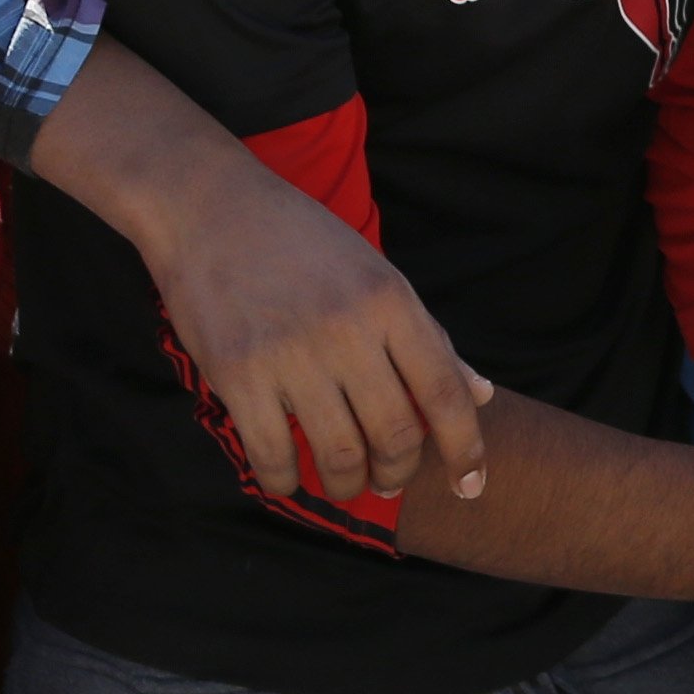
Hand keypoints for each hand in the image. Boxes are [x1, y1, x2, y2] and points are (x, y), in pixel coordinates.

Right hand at [118, 106, 489, 502]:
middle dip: (399, 474)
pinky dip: (286, 481)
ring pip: (339, 454)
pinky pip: (272, 454)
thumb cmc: (302, 243)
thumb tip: (483, 396)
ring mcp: (291, 353)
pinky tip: (289, 476)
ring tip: (344, 481)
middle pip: (397, 433)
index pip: (445, 392)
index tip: (472, 485)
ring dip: (347, 484)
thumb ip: (428, 339)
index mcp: (391, 301)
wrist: (210, 207)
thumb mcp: (377, 276)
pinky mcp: (238, 373)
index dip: (466, 448)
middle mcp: (348, 329)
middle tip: (388, 479)